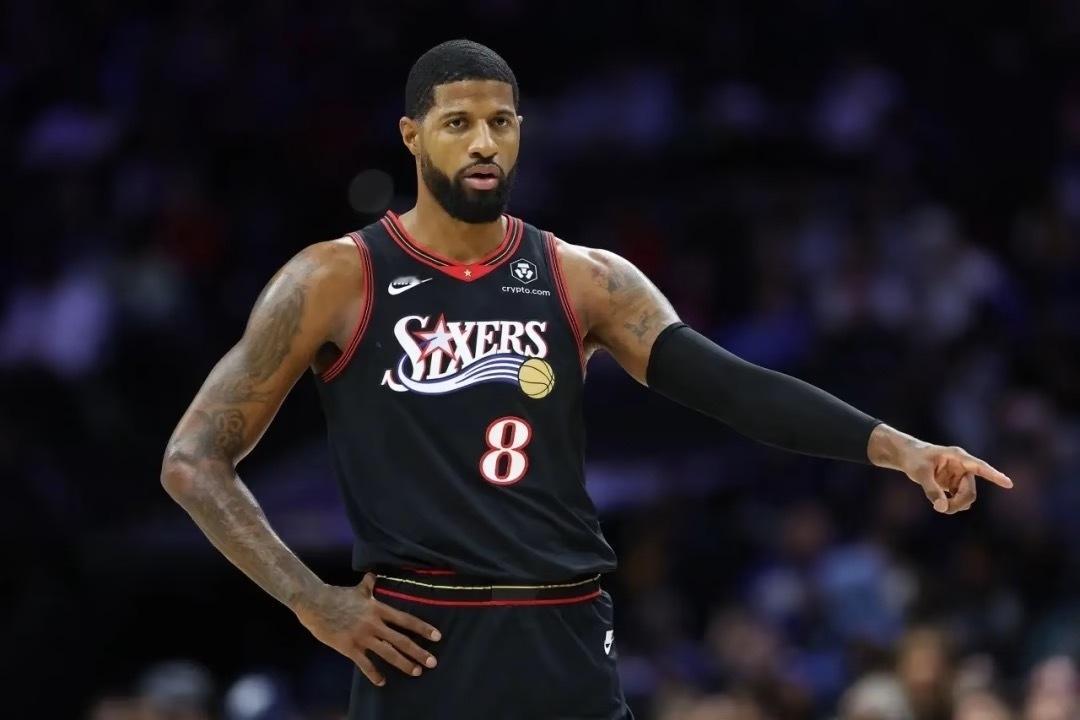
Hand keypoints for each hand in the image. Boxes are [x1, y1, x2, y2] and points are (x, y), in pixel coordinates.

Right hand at [294, 573, 440, 686]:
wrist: (315, 603)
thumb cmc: (337, 596)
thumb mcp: (357, 590)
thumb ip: (368, 585)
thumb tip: (373, 574)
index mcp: (378, 609)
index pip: (405, 620)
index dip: (422, 628)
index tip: (437, 636)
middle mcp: (373, 624)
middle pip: (401, 640)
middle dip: (418, 651)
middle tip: (432, 662)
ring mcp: (362, 637)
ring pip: (387, 653)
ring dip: (403, 664)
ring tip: (416, 672)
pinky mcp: (349, 648)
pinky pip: (364, 664)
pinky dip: (373, 674)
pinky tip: (382, 682)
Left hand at [900, 443, 1013, 513]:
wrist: (909, 456)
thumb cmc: (915, 459)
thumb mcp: (920, 473)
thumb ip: (931, 490)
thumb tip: (942, 508)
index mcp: (958, 457)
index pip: (980, 467)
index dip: (994, 475)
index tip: (1008, 483)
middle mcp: (963, 467)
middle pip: (970, 491)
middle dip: (958, 503)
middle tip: (942, 509)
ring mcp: (960, 477)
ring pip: (967, 498)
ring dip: (956, 505)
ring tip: (938, 505)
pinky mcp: (955, 485)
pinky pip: (960, 500)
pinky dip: (952, 505)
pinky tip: (940, 503)